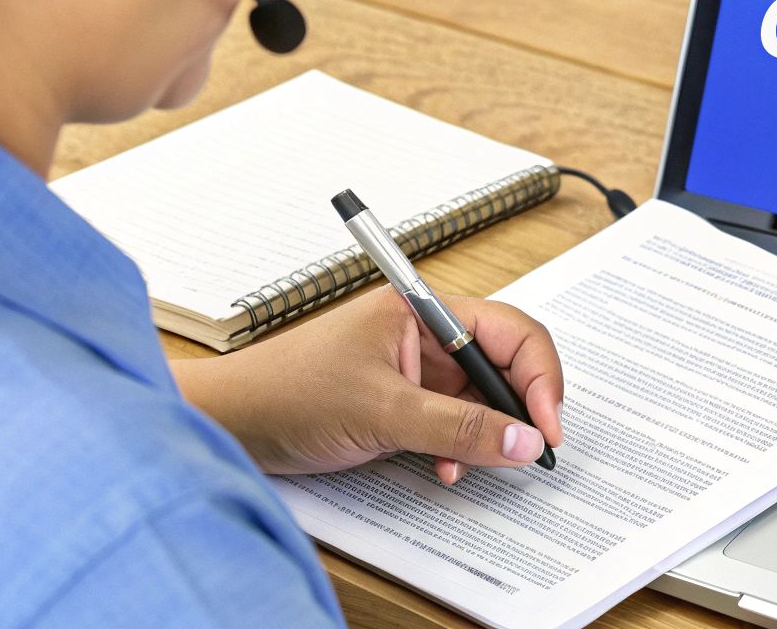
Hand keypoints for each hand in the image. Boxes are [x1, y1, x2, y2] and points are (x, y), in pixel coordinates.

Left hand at [173, 284, 564, 482]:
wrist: (229, 424)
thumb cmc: (287, 393)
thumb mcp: (382, 412)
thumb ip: (458, 429)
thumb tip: (524, 440)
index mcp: (423, 310)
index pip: (510, 332)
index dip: (539, 378)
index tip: (547, 425)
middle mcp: (426, 334)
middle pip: (503, 363)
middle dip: (519, 408)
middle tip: (532, 448)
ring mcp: (416, 369)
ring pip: (480, 399)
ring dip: (486, 434)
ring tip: (473, 462)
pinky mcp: (404, 402)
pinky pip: (454, 422)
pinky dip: (459, 447)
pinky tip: (445, 467)